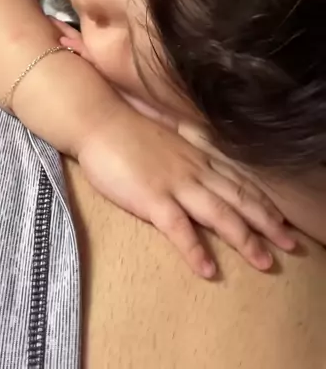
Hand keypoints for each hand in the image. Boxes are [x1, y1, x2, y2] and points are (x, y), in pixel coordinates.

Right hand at [77, 103, 294, 278]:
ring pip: (219, 213)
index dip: (263, 201)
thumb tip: (199, 172)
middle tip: (291, 245)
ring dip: (245, 239)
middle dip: (268, 224)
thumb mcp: (167, 140)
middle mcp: (194, 169)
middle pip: (239, 198)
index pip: (239, 181)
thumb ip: (185, 156)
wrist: (99, 120)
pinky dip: (194, 250)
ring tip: (265, 262)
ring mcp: (174, 183)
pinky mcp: (152, 197)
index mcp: (196, 156)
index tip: (283, 219)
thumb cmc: (127, 130)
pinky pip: (179, 228)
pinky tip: (207, 269)